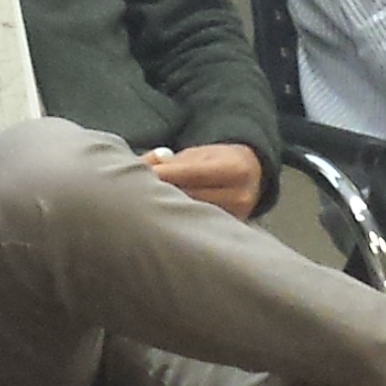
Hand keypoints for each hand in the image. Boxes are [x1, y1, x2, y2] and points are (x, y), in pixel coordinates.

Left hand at [145, 143, 263, 218]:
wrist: (252, 175)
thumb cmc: (218, 161)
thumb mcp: (200, 154)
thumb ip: (174, 161)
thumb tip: (146, 166)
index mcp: (234, 169)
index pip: (191, 173)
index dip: (163, 174)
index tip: (138, 175)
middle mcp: (240, 195)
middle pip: (190, 196)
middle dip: (162, 193)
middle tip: (134, 193)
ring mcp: (237, 217)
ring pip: (191, 214)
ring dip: (167, 209)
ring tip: (146, 205)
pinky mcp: (230, 231)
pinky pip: (197, 226)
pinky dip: (179, 221)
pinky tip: (164, 218)